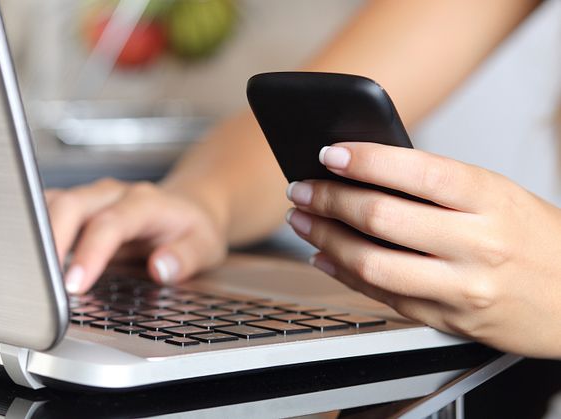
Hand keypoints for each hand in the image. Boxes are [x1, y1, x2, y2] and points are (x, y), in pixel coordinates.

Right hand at [45, 178, 227, 294]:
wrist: (186, 207)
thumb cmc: (191, 228)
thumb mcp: (205, 246)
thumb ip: (186, 257)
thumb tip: (161, 268)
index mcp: (145, 202)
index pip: (111, 223)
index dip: (90, 252)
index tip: (74, 284)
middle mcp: (112, 195)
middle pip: (71, 205)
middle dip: (51, 242)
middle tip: (42, 284)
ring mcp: (90, 198)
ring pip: (50, 204)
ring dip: (35, 236)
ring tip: (27, 275)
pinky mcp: (74, 208)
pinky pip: (45, 212)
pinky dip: (32, 234)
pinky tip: (26, 261)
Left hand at [285, 142, 560, 357]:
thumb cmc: (535, 239)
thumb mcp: (498, 195)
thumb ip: (438, 186)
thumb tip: (365, 171)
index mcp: (490, 199)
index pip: (415, 171)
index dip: (364, 160)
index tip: (329, 153)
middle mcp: (477, 244)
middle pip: (381, 217)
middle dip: (328, 199)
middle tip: (301, 188)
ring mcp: (462, 287)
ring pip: (372, 263)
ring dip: (324, 239)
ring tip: (303, 221)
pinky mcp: (448, 320)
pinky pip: (383, 296)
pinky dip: (344, 274)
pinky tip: (325, 256)